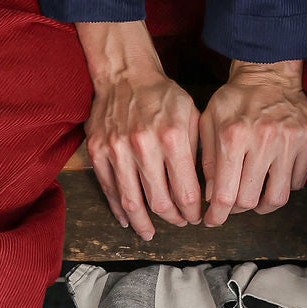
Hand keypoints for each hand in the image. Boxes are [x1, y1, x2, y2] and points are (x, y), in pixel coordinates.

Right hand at [76, 21, 202, 240]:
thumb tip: (208, 189)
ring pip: (132, 202)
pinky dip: (119, 210)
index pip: (186, 192)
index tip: (196, 217)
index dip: (193, 212)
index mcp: (172, 136)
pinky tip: (128, 219)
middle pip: (160, 202)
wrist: (125, 74)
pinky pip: (110, 190)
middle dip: (174, 218)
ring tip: (151, 232)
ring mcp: (117, 150)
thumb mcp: (191, 114)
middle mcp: (144, 145)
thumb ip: (199, 151)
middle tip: (179, 222)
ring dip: (144, 223)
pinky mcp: (98, 151)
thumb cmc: (162, 95)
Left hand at [198, 60, 306, 226]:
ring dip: (262, 204)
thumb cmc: (236, 97)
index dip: (216, 215)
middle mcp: (263, 139)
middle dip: (237, 209)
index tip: (212, 221)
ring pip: (278, 198)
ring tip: (254, 196)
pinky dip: (284, 186)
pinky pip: (298, 182)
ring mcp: (289, 140)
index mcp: (234, 135)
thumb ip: (207, 159)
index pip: (224, 193)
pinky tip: (272, 176)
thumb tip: (209, 197)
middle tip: (232, 204)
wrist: (269, 72)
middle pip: (250, 200)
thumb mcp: (210, 120)